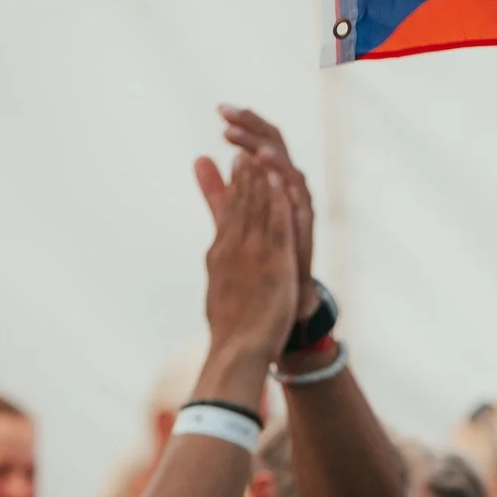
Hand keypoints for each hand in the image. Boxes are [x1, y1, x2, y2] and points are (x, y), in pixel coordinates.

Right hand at [195, 154, 300, 360]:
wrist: (238, 347)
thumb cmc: (230, 323)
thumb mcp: (219, 283)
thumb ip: (221, 270)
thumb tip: (215, 251)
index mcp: (220, 252)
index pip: (227, 210)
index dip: (234, 183)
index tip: (237, 161)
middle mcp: (233, 247)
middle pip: (240, 203)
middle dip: (245, 174)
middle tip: (246, 148)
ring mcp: (252, 253)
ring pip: (256, 208)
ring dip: (260, 179)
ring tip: (261, 155)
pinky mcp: (272, 263)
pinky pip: (276, 225)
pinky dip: (278, 201)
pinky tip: (281, 184)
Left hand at [215, 106, 317, 324]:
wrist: (278, 299)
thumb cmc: (260, 256)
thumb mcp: (233, 216)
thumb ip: (218, 190)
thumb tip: (200, 159)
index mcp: (271, 184)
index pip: (259, 144)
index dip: (245, 125)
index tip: (222, 110)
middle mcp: (288, 190)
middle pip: (275, 147)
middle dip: (254, 129)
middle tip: (229, 113)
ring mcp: (298, 207)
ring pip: (287, 170)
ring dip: (269, 154)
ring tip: (250, 140)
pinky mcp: (304, 229)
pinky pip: (297, 201)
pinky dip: (285, 184)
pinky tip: (271, 169)